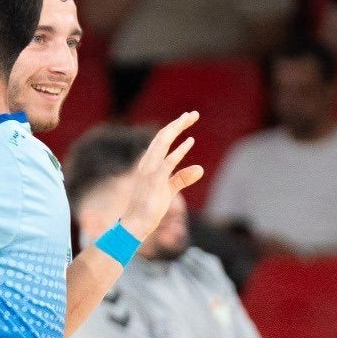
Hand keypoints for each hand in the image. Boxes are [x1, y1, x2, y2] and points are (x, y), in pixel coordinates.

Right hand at [116, 112, 200, 239]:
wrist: (136, 224)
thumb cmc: (150, 207)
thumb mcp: (169, 190)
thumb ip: (183, 178)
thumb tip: (200, 168)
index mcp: (149, 164)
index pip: (161, 140)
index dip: (174, 127)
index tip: (187, 118)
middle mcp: (147, 164)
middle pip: (162, 137)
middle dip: (178, 123)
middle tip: (193, 113)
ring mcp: (149, 172)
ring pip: (162, 143)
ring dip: (176, 129)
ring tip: (190, 118)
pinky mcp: (154, 182)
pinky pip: (168, 162)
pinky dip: (179, 151)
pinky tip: (190, 141)